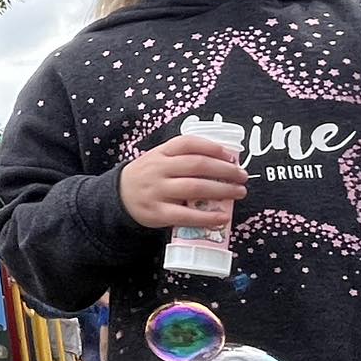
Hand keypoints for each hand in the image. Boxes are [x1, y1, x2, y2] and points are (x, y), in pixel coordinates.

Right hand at [118, 134, 247, 229]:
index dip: (213, 148)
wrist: (117, 197)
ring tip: (239, 192)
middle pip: (197, 165)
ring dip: (223, 190)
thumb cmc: (147, 177)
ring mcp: (157, 191)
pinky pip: (186, 215)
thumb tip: (224, 162)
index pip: (188, 143)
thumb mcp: (158, 159)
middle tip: (242, 176)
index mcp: (160, 153)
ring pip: (195, 188)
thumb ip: (183, 158)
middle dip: (226, 170)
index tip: (232, 156)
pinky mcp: (157, 213)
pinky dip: (207, 217)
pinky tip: (223, 217)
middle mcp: (158, 170)